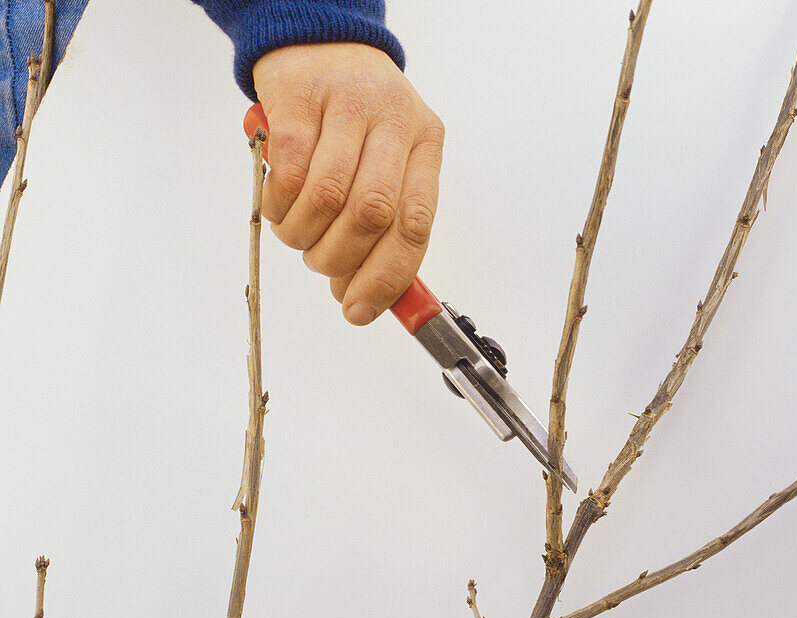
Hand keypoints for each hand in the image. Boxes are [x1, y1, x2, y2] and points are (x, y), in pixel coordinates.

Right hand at [252, 43, 444, 325]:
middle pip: (371, 214)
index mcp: (425, 145)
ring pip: (327, 196)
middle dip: (340, 259)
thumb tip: (364, 296)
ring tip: (299, 236)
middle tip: (322, 267)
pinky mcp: (299, 98)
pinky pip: (288, 172)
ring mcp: (347, 105)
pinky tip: (279, 207)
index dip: (385, 278)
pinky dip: (279, 205)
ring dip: (305, 235)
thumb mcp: (390, 159)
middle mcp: (394, 122)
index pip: (415, 226)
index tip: (358, 309)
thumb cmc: (356, 116)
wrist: (319, 38)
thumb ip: (387, 222)